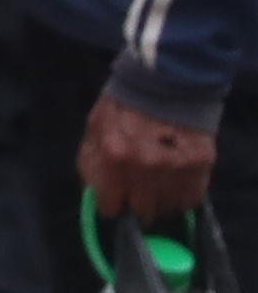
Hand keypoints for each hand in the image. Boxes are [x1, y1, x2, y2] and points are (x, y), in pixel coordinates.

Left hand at [85, 92, 218, 222]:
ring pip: (167, 209)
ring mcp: (175, 168)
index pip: (109, 206)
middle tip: (139, 191)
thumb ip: (92, 163)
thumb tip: (94, 195)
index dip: (112, 204)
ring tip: (158, 184)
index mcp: (113, 154)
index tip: (116, 200)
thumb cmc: (123, 103)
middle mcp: (144, 166)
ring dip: (161, 201)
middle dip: (137, 204)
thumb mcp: (95, 127)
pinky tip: (175, 180)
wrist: (166, 80)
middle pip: (141, 212)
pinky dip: (182, 195)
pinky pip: (190, 200)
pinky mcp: (200, 166)